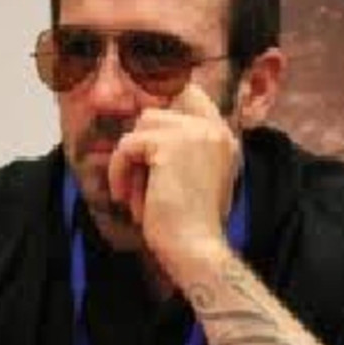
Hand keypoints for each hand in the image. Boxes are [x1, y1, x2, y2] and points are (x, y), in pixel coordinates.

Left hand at [108, 83, 239, 284]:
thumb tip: (144, 125)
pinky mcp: (170, 145)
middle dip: (141, 146)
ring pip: (141, 125)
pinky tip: (126, 198)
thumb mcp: (194, 178)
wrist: (196, 250)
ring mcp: (194, 134)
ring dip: (131, 160)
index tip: (145, 146)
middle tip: (140, 183)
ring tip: (137, 194)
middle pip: (156, 112)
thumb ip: (179, 150)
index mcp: (224, 137)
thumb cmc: (191, 225)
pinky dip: (119, 171)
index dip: (161, 111)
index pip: (189, 94)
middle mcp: (214, 129)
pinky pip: (128, 145)